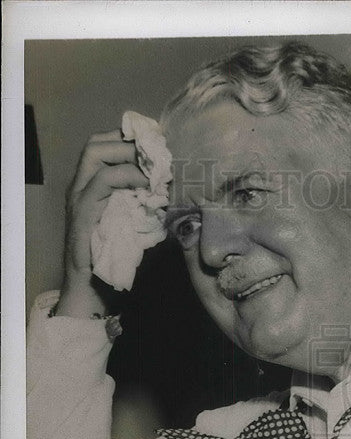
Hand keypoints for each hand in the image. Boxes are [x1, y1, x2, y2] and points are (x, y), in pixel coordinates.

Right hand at [57, 130, 148, 317]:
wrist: (92, 290)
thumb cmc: (115, 262)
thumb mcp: (135, 228)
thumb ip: (147, 208)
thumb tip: (176, 195)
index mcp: (90, 188)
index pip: (103, 147)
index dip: (128, 139)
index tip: (157, 144)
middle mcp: (80, 187)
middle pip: (96, 144)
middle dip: (128, 141)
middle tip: (157, 152)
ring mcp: (78, 197)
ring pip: (95, 154)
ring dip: (127, 153)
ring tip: (153, 165)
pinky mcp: (81, 212)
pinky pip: (102, 181)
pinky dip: (126, 175)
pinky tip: (146, 183)